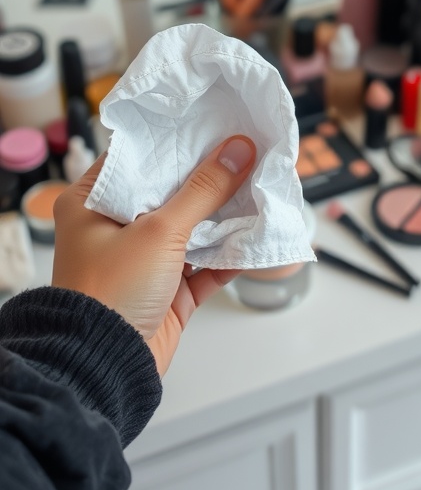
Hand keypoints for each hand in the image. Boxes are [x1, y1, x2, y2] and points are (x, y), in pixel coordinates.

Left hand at [52, 135, 255, 375]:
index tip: (212, 122)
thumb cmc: (110, 292)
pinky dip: (228, 254)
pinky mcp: (166, 290)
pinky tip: (256, 235)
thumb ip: (204, 190)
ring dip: (224, 215)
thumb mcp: (159, 231)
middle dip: (209, 177)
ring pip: (191, 228)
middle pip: (170, 191)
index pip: (139, 157)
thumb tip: (238, 150)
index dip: (176, 140)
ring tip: (259, 186)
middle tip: (245, 150)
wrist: (104, 368)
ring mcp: (141, 260)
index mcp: (92, 202)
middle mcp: (113, 227)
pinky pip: (203, 264)